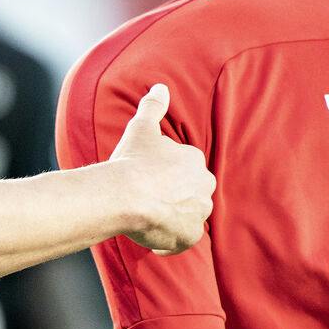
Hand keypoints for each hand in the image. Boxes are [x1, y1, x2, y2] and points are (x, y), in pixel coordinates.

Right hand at [109, 84, 214, 254]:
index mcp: (195, 161)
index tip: (149, 177)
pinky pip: (180, 240)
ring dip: (174, 217)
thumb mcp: (141, 127)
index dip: (166, 174)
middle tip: (149, 197)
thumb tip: (161, 87)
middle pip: (192, 193)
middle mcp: (204, 187)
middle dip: (176, 196)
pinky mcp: (188, 237)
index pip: (185, 169)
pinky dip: (168, 240)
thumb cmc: (132, 160)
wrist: (124, 195)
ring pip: (188, 216)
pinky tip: (150, 235)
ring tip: (149, 216)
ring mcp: (198, 214)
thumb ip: (153, 106)